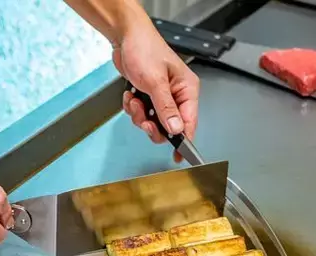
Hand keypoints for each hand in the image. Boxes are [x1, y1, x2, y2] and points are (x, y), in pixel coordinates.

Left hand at [113, 19, 199, 162]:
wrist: (125, 37)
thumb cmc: (144, 50)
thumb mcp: (155, 82)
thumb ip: (166, 108)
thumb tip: (176, 130)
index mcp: (187, 90)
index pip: (190, 122)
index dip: (184, 141)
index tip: (179, 157)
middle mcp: (176, 95)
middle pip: (168, 127)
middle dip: (152, 125)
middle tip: (143, 118)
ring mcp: (161, 96)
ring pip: (152, 121)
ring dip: (139, 115)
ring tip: (134, 100)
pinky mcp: (147, 96)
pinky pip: (140, 113)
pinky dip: (132, 107)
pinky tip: (130, 95)